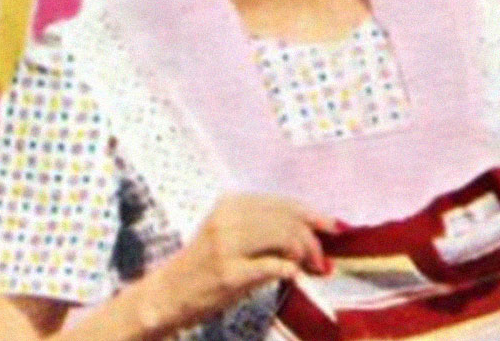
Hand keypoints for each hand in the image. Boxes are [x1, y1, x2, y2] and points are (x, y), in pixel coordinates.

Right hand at [145, 195, 339, 329]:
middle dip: (312, 240)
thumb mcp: (230, 235)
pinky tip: (292, 276)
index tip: (333, 227)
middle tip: (321, 260)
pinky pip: (273, 266)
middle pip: (287, 220)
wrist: (166, 295)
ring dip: (304, 255)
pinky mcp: (229, 274)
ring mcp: (227, 246)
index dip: (312, 215)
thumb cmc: (204, 266)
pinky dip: (290, 270)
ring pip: (284, 238)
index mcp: (231, 205)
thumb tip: (313, 231)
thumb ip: (264, 228)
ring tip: (309, 269)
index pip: (283, 203)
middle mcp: (228, 219)